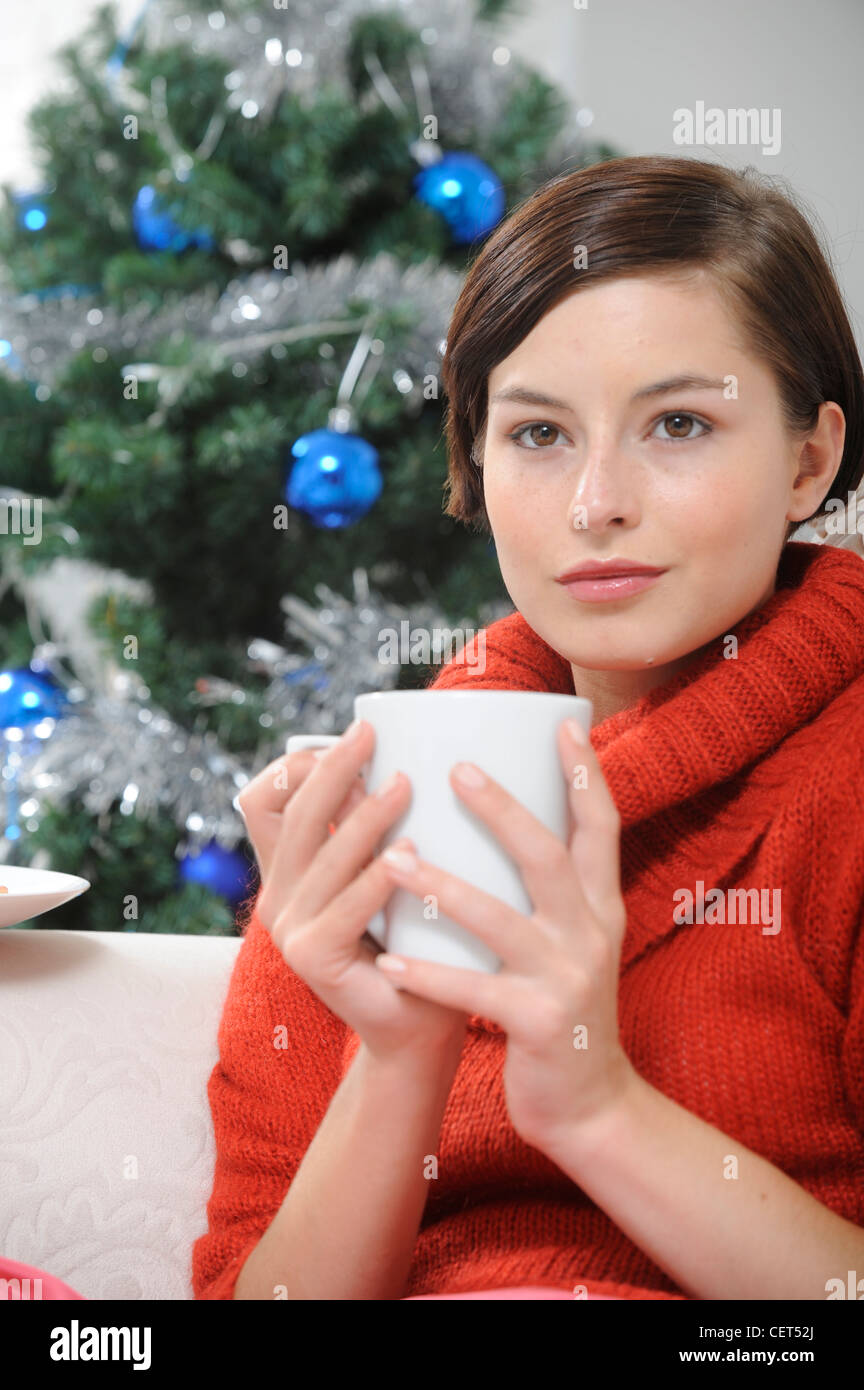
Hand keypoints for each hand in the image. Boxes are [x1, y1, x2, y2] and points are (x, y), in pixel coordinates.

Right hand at [235, 720, 469, 1063]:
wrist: (420, 1026)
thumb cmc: (417, 942)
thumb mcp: (391, 873)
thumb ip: (380, 829)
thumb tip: (408, 756)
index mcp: (290, 871)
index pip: (263, 800)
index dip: (297, 764)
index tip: (354, 738)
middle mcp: (279, 896)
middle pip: (292, 813)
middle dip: (333, 767)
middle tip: (372, 737)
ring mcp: (291, 929)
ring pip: (322, 854)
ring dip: (363, 815)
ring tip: (405, 786)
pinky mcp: (314, 959)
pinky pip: (346, 907)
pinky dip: (377, 877)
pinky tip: (407, 854)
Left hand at [370, 717, 633, 1148]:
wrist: (592, 1105)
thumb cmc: (561, 1008)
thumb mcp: (575, 942)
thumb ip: (554, 891)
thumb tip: (510, 821)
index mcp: (600, 906)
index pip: (602, 827)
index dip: (586, 775)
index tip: (565, 725)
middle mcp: (592, 933)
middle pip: (550, 856)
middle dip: (504, 810)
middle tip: (456, 770)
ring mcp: (568, 978)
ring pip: (502, 919)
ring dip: (444, 886)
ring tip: (395, 858)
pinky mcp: (540, 1024)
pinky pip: (475, 991)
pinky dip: (431, 975)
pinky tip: (390, 960)